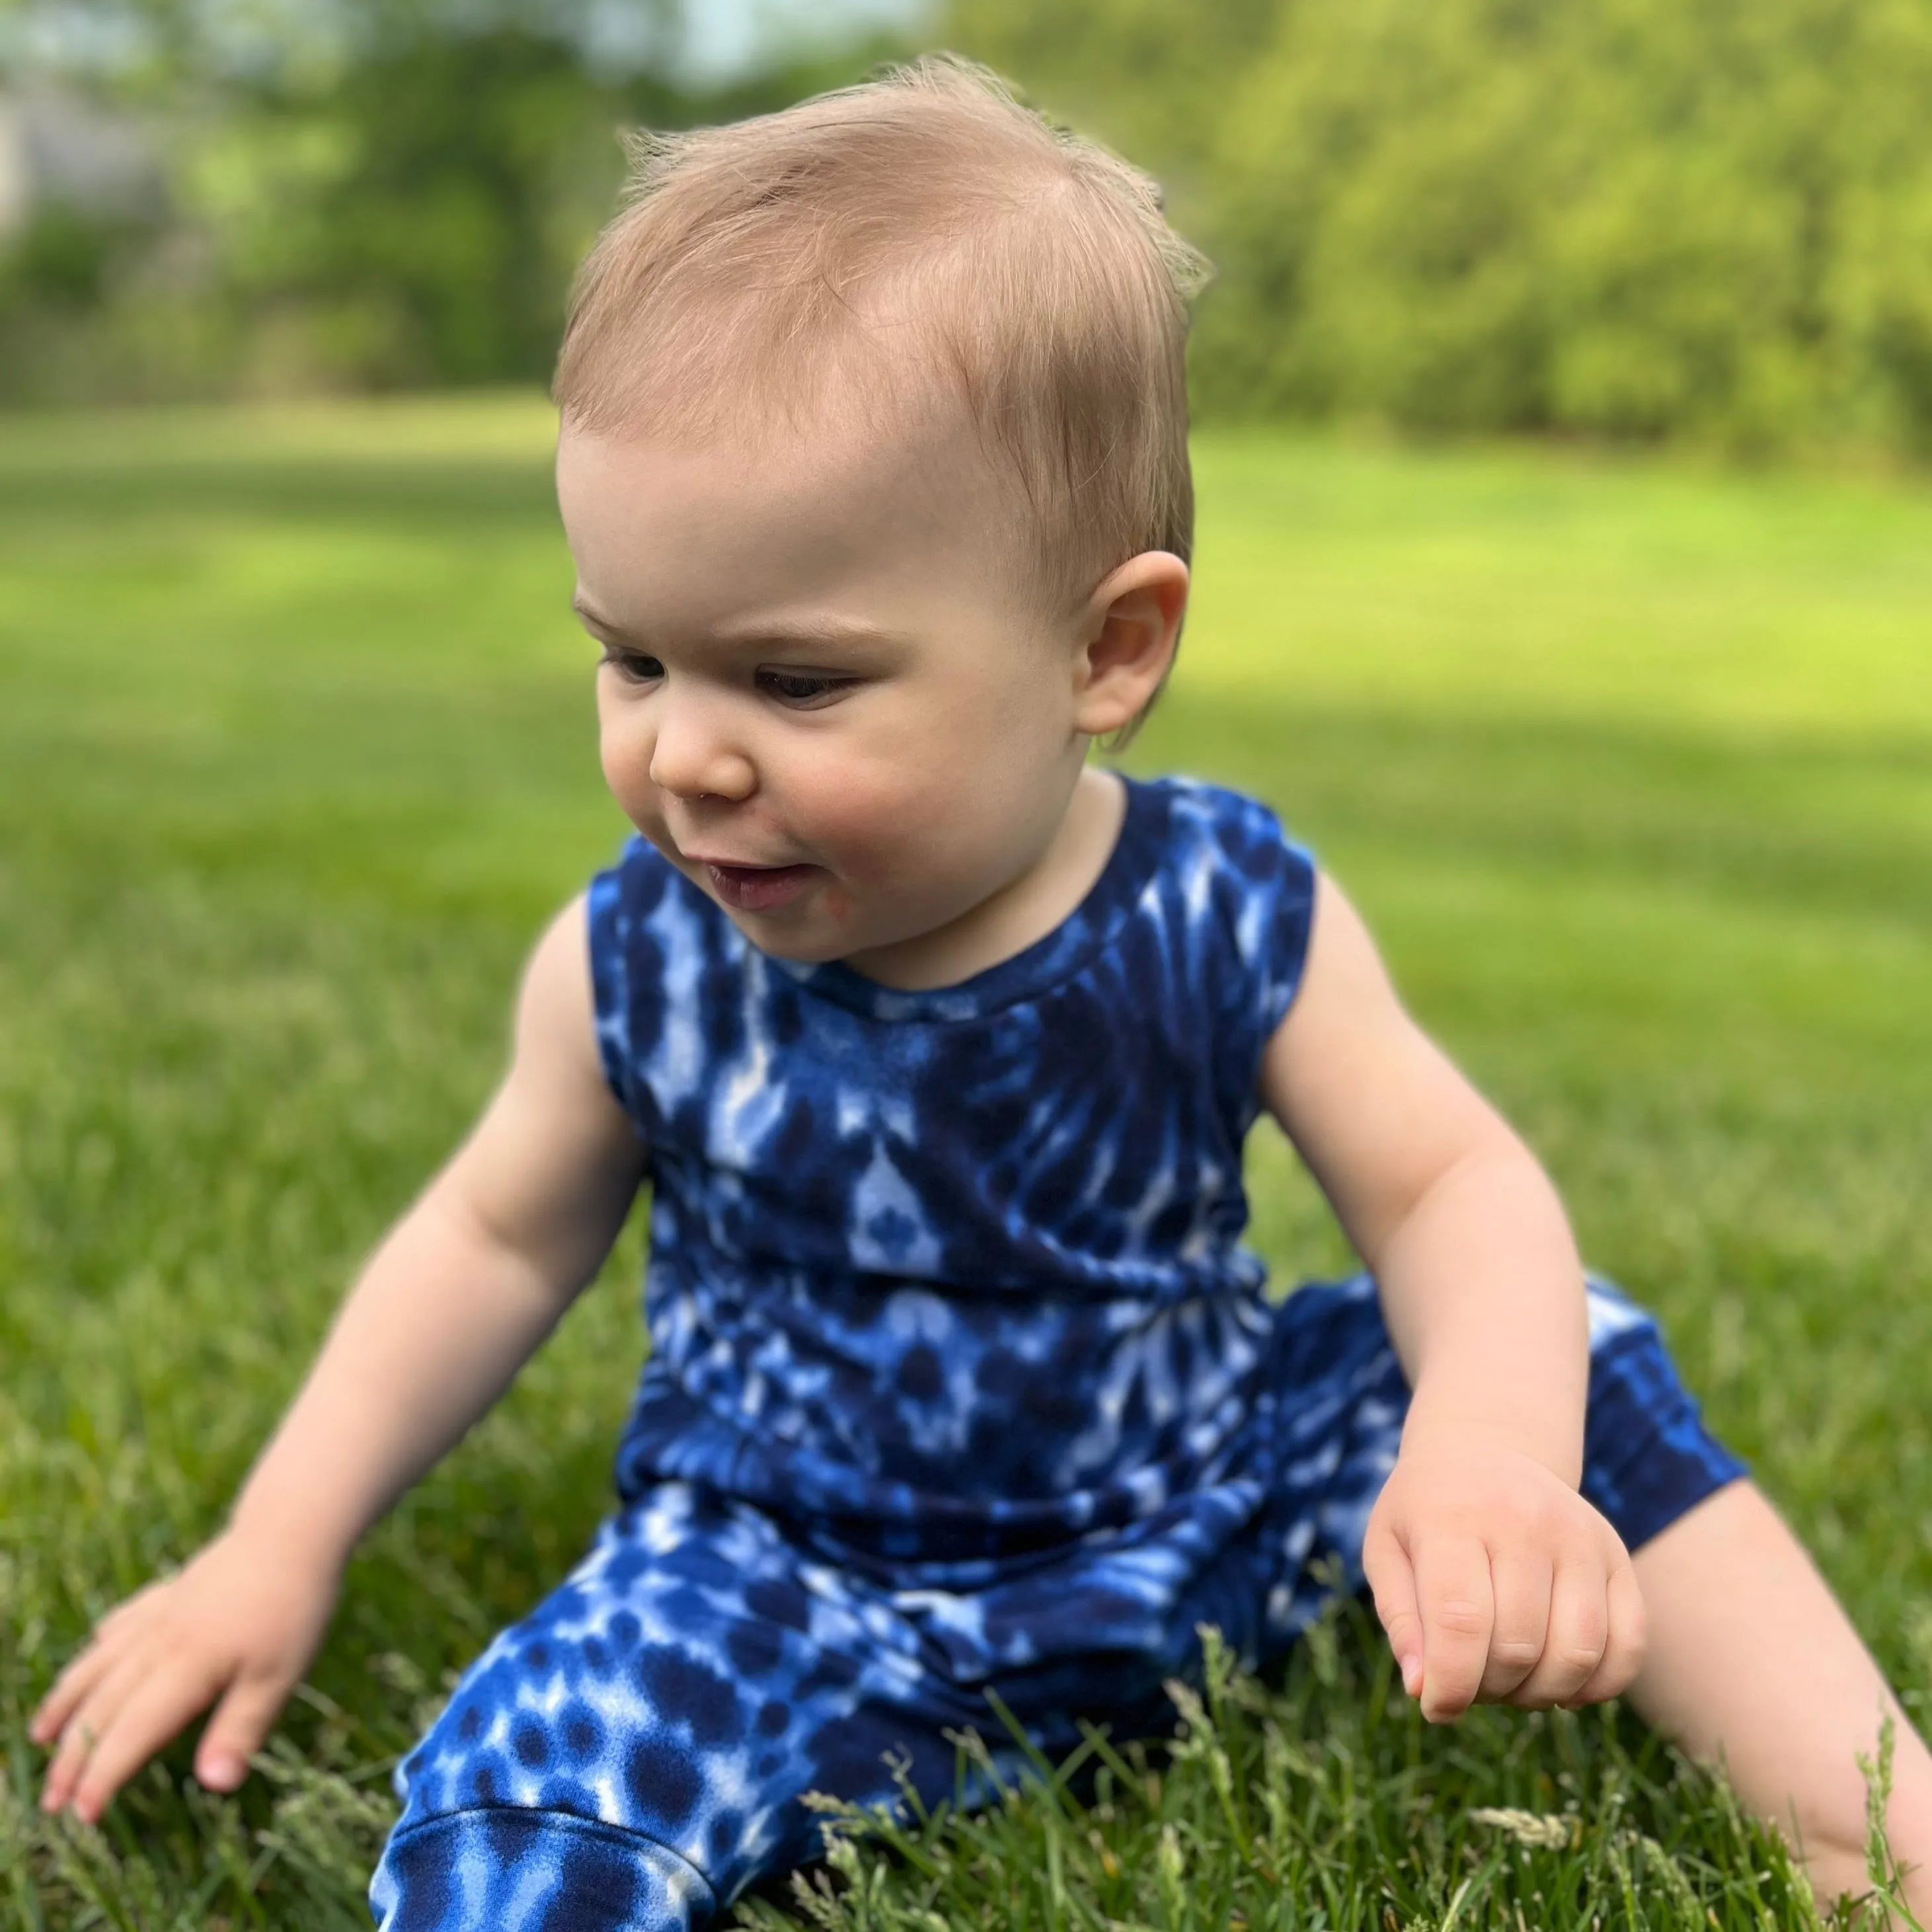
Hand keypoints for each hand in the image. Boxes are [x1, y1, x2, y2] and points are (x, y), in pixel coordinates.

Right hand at [30, 1527, 339, 1820]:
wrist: (292, 1529)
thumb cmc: (293, 1608)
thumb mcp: (280, 1676)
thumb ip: (242, 1730)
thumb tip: (214, 1786)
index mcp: (185, 1669)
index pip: (131, 1734)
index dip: (103, 1777)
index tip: (81, 1816)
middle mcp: (159, 1643)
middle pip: (103, 1706)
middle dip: (73, 1757)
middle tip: (50, 1802)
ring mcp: (160, 1614)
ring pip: (99, 1665)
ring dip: (67, 1703)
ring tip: (41, 1736)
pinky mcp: (170, 1592)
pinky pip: (122, 1625)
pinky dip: (100, 1648)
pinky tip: (93, 1654)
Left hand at [1362, 1430, 1645, 1722]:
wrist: (1483, 1451)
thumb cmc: (1425, 1514)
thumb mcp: (1387, 1550)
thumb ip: (1401, 1620)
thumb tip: (1422, 1690)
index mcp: (1454, 1518)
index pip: (1460, 1623)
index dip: (1450, 1685)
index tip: (1436, 1708)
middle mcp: (1525, 1520)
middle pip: (1519, 1646)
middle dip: (1489, 1689)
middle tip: (1469, 1682)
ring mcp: (1580, 1536)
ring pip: (1578, 1654)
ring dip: (1540, 1694)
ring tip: (1509, 1680)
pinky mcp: (1617, 1556)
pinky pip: (1629, 1645)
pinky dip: (1597, 1685)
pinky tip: (1558, 1681)